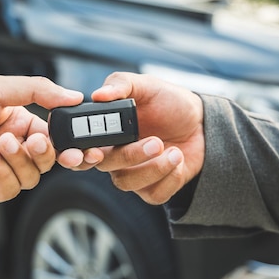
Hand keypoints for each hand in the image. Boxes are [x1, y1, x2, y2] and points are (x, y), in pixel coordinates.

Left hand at [0, 76, 82, 201]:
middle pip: (47, 159)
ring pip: (32, 175)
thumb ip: (39, 91)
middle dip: (45, 152)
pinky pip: (10, 188)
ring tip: (0, 143)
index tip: (70, 138)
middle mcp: (12, 145)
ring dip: (20, 159)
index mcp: (18, 121)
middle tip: (34, 142)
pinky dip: (5, 172)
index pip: (53, 134)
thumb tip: (74, 96)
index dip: (63, 138)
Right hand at [58, 72, 204, 204]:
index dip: (76, 155)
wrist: (201, 122)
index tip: (93, 152)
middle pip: (105, 165)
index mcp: (104, 132)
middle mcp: (113, 154)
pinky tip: (178, 160)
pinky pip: (153, 194)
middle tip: (154, 142)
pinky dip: (169, 178)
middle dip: (130, 156)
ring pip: (127, 183)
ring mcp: (132, 173)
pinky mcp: (152, 188)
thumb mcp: (146, 85)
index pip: (78, 148)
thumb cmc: (169, 102)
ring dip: (153, 168)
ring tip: (173, 150)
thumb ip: (121, 84)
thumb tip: (99, 94)